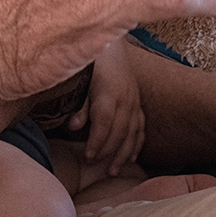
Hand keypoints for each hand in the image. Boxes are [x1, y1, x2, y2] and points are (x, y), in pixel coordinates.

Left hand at [67, 38, 145, 175]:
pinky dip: (137, 143)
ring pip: (133, 132)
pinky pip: (141, 127)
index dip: (97, 142)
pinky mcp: (138, 102)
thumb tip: (74, 128)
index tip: (88, 157)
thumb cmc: (91, 63)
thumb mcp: (81, 81)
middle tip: (97, 168)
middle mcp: (125, 99)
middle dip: (109, 152)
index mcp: (109, 93)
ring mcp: (134, 101)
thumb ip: (79, 105)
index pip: (104, 123)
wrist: (110, 45)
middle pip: (120, 132)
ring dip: (124, 154)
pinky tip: (132, 158)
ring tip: (114, 170)